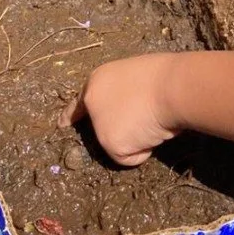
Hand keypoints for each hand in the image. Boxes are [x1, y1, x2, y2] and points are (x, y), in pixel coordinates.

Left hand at [58, 55, 179, 166]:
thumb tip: (131, 115)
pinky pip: (129, 157)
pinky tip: (152, 132)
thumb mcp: (137, 79)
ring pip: (118, 143)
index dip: (72, 114)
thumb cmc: (164, 77)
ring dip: (137, 138)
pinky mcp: (110, 144)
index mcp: (98, 80)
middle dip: (117, 130)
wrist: (172, 87)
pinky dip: (143, 151)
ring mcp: (99, 125)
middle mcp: (92, 102)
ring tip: (153, 119)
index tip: (61, 124)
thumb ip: (124, 94)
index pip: (80, 101)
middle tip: (141, 122)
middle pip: (101, 126)